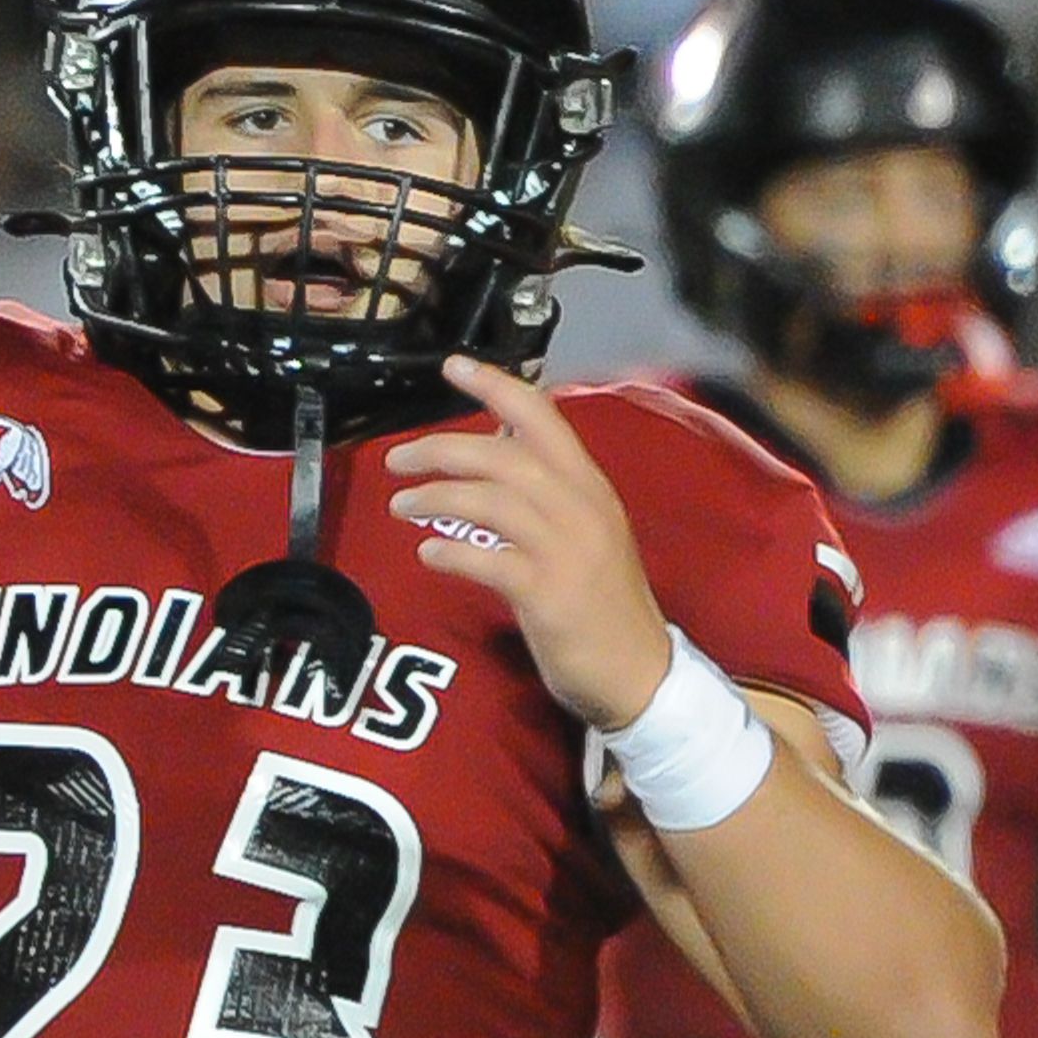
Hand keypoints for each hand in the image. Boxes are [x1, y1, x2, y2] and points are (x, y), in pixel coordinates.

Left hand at [389, 357, 675, 730]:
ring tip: (400, 504)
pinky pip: (488, 560)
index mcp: (589, 487)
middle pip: (504, 457)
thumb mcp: (584, 532)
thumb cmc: (604, 602)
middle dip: (442, 449)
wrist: (641, 672)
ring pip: (491, 502)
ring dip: (435, 498)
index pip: (542, 418)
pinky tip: (428, 556)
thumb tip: (494, 451)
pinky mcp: (549, 594)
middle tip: (396, 459)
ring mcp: (567, 550)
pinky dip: (450, 553)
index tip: (452, 365)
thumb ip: (545, 492)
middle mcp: (582, 508)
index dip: (495, 387)